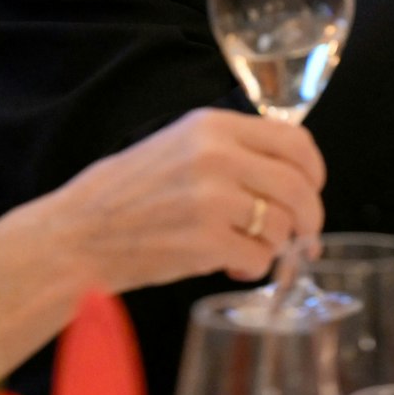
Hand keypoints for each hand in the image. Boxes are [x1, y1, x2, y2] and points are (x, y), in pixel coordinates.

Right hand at [50, 108, 325, 290]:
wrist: (80, 233)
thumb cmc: (128, 193)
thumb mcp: (180, 146)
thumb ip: (232, 149)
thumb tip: (291, 174)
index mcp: (213, 126)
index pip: (294, 141)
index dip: (314, 171)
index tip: (312, 190)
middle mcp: (217, 155)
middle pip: (299, 187)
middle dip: (310, 219)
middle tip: (304, 238)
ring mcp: (212, 198)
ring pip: (282, 225)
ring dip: (275, 247)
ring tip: (248, 252)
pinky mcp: (205, 241)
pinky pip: (259, 258)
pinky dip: (254, 268)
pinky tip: (231, 267)